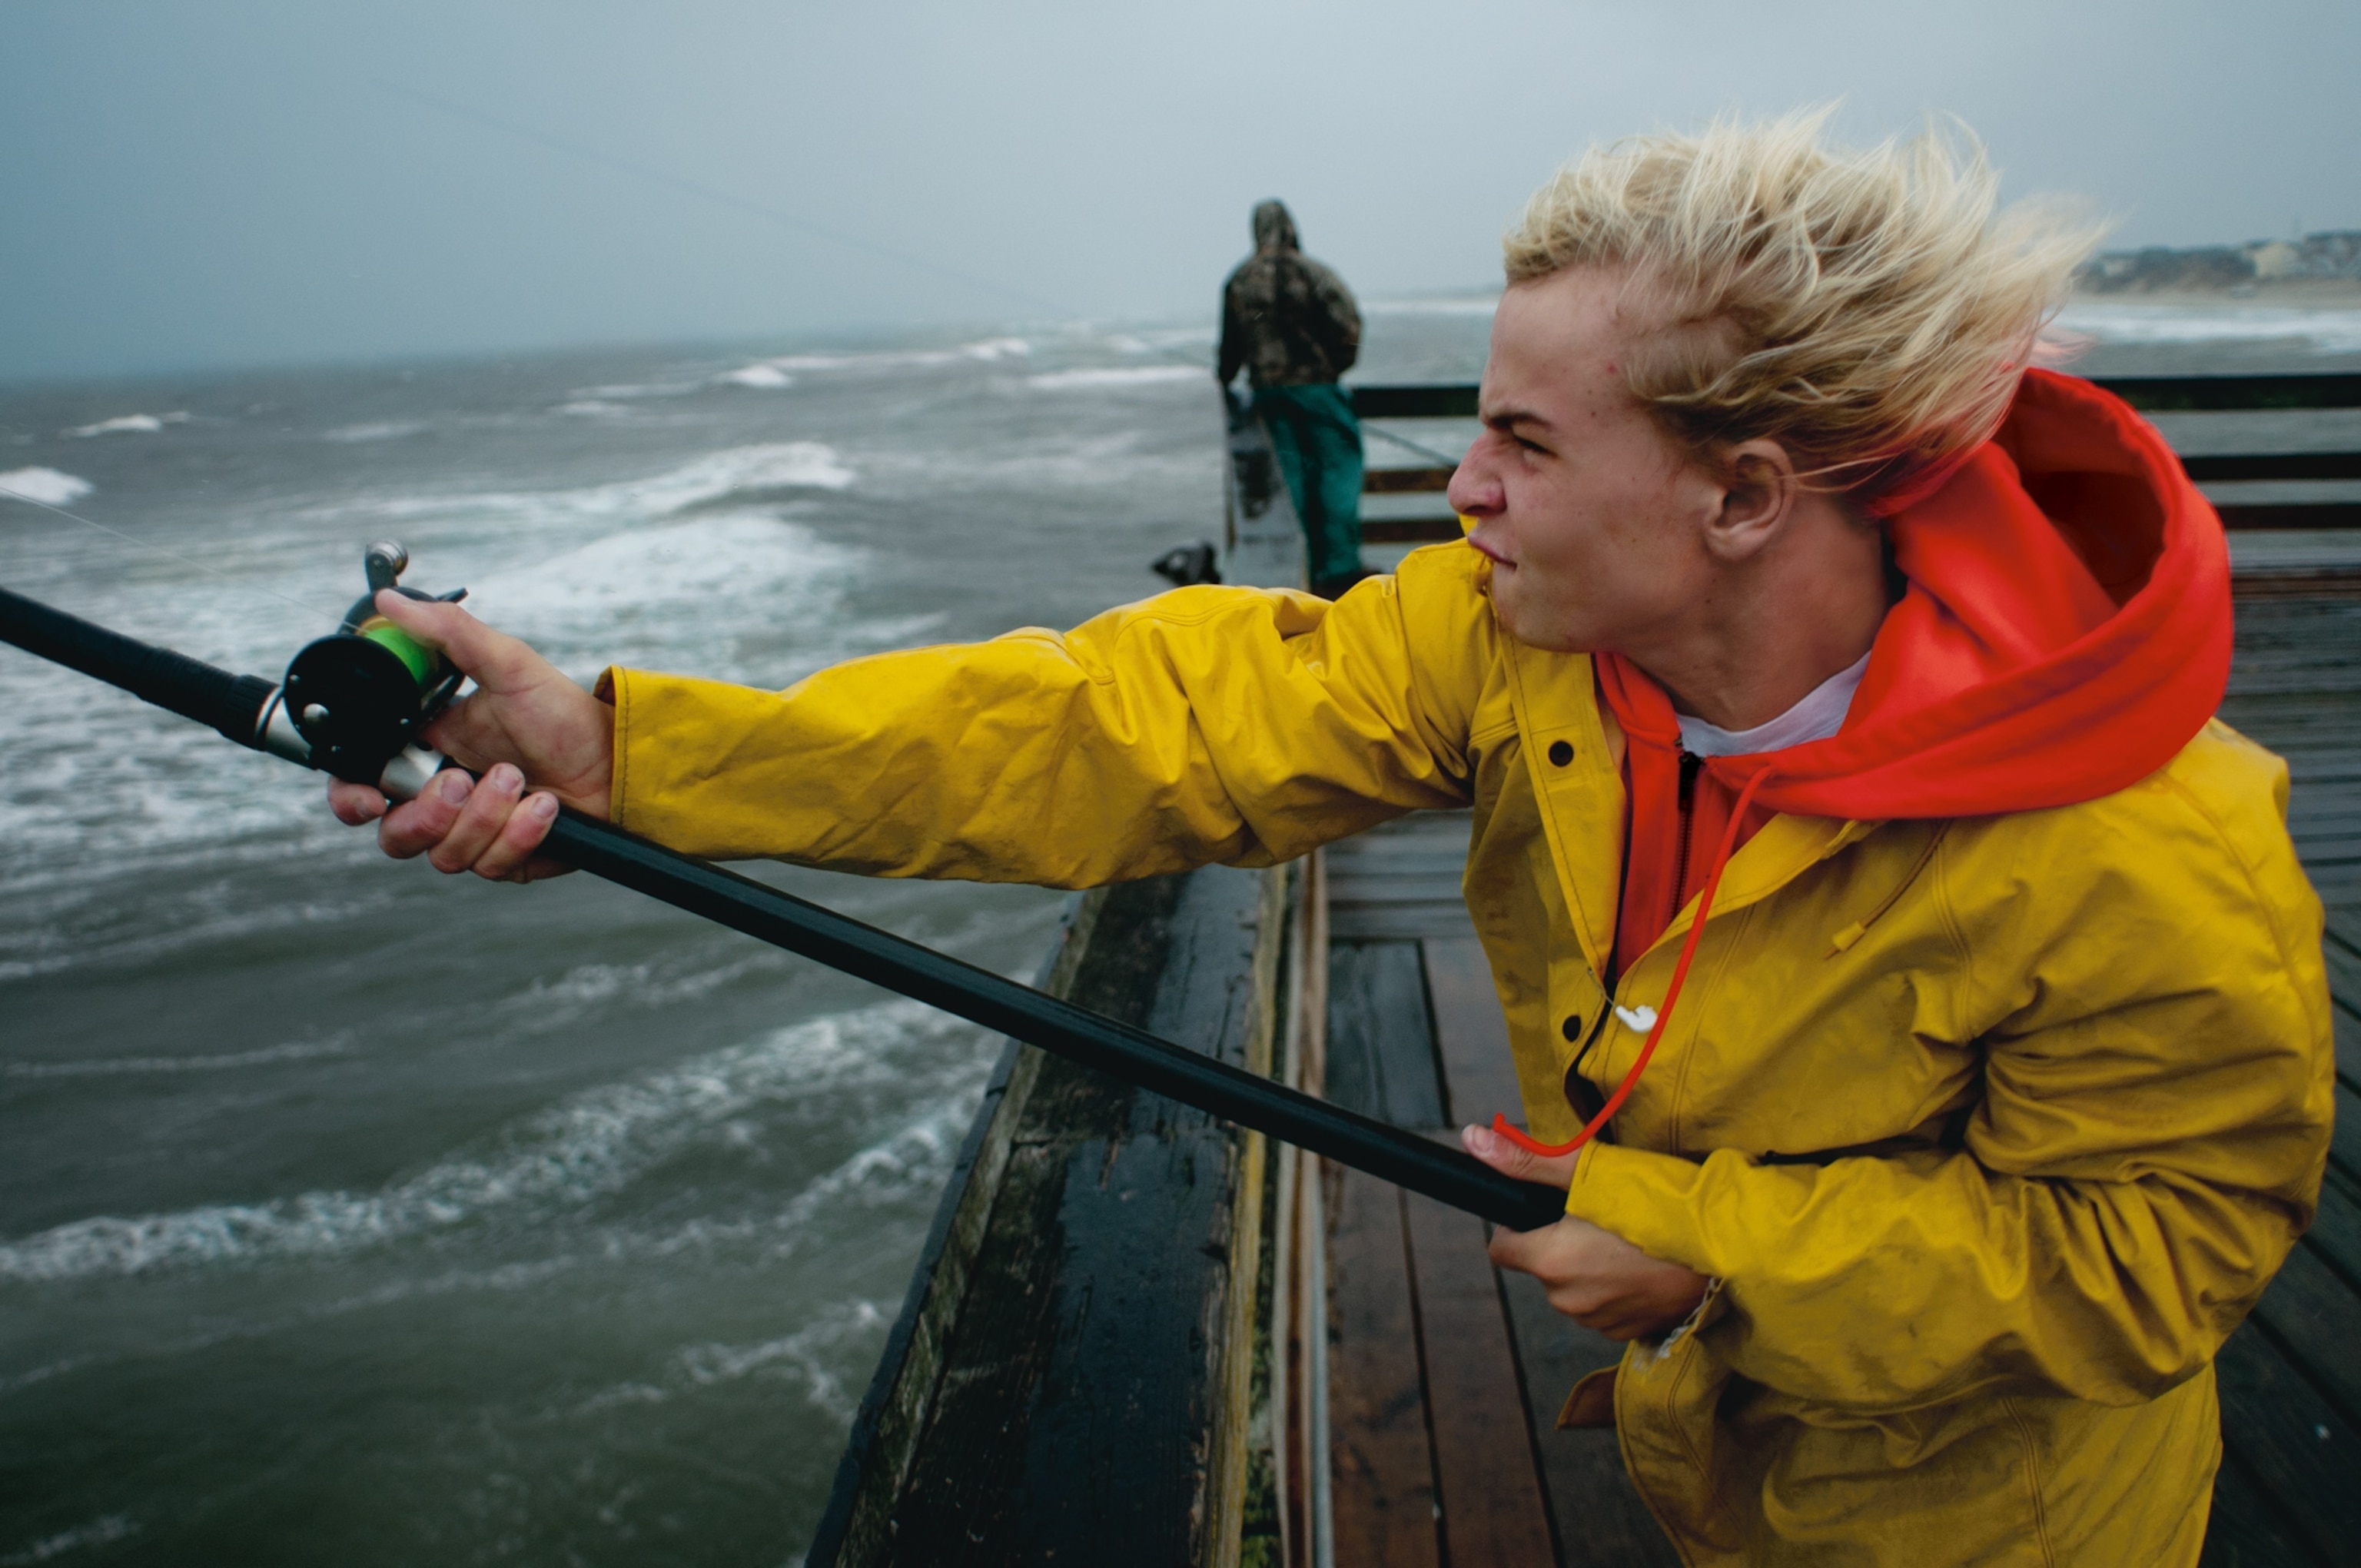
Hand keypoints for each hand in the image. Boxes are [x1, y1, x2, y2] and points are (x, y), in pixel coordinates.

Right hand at [325, 590, 613, 881]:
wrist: (618, 760)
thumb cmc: (562, 714)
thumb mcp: (507, 664)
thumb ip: (447, 633)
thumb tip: (390, 602)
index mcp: (426, 751)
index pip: (361, 784)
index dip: (352, 797)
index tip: (369, 797)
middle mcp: (442, 797)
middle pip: (394, 834)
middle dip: (425, 815)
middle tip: (459, 782)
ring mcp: (472, 831)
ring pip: (443, 854)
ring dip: (484, 816)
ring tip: (519, 779)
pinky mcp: (504, 858)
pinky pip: (490, 865)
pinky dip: (519, 834)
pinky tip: (546, 806)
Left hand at [1463, 1124, 1709, 1340]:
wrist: (1729, 1255)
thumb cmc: (1661, 1207)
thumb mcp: (1590, 1172)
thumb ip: (1528, 1160)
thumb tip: (1472, 1139)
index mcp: (1550, 1262)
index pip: (1501, 1248)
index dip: (1518, 1225)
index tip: (1547, 1209)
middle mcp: (1568, 1300)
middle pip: (1541, 1265)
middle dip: (1559, 1242)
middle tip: (1599, 1216)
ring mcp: (1601, 1322)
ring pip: (1575, 1287)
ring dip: (1590, 1266)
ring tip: (1629, 1240)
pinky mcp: (1632, 1334)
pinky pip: (1607, 1306)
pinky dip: (1618, 1287)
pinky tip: (1646, 1264)